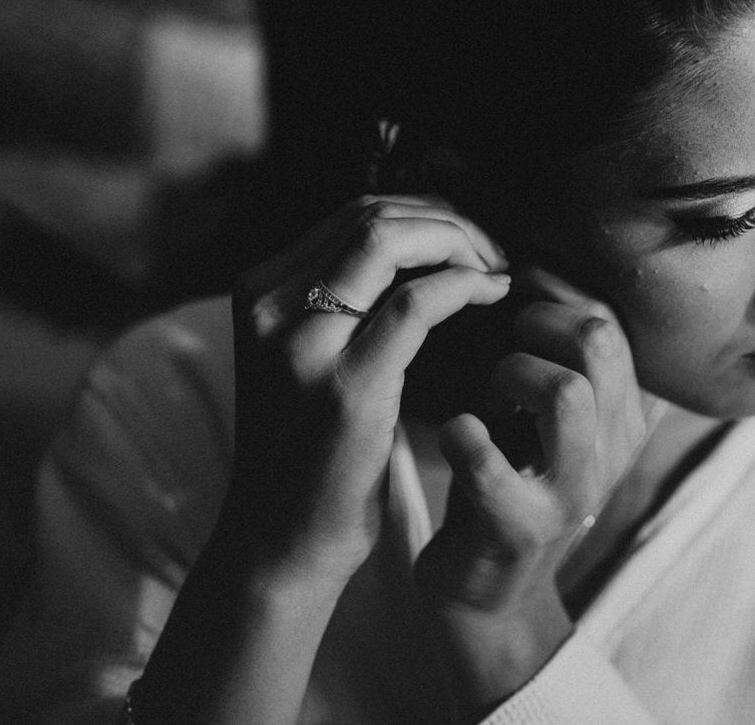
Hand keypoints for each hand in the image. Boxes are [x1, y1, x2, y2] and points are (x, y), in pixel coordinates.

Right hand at [219, 194, 512, 592]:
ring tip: (495, 270)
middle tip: (492, 252)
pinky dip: (465, 284)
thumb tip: (411, 241)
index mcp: (258, 292)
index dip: (425, 214)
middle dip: (447, 221)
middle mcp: (268, 306)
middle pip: (372, 216)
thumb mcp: (304, 357)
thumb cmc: (308, 450)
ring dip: (460, 244)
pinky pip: (417, 303)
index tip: (469, 241)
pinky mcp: (345, 385)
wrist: (280, 540)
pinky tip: (492, 295)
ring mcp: (302, 344)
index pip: (352, 214)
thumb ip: (338, 298)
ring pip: (390, 242)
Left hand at [413, 267, 649, 712]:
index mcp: (623, 411)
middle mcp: (613, 448)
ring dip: (510, 372)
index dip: (554, 288)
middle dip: (537, 320)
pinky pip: (499, 470)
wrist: (486, 590)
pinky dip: (468, 438)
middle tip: (499, 338)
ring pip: (568, 393)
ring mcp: (574, 491)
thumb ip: (550, 350)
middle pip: (600, 340)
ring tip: (486, 391)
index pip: (611, 318)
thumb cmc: (504, 476)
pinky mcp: (523, 528)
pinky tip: (456, 431)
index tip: (508, 283)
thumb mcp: (541, 412)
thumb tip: (523, 262)